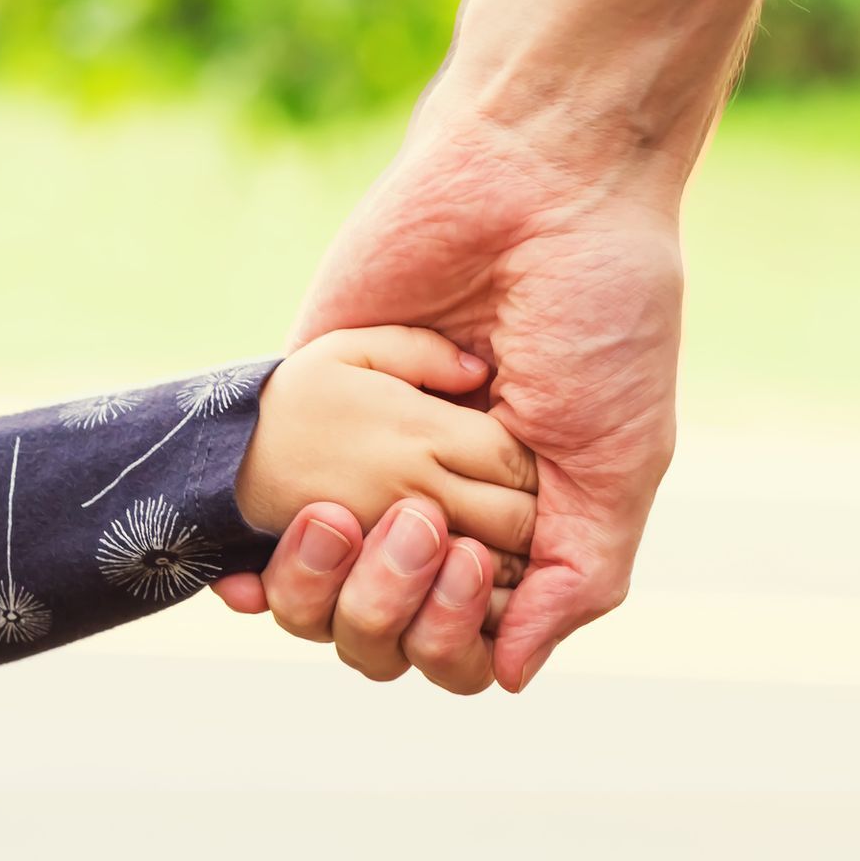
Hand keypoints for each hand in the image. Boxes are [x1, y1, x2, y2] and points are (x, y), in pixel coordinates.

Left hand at [227, 89, 683, 691]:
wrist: (534, 184)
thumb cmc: (599, 315)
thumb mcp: (620, 458)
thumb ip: (580, 576)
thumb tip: (504, 677)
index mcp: (516, 529)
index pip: (461, 646)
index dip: (452, 640)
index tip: (471, 564)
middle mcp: (437, 507)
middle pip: (382, 638)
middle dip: (392, 612)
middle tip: (422, 523)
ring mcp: (365, 463)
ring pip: (316, 598)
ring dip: (327, 588)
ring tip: (348, 514)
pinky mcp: (304, 407)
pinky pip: (255, 516)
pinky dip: (249, 563)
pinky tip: (239, 573)